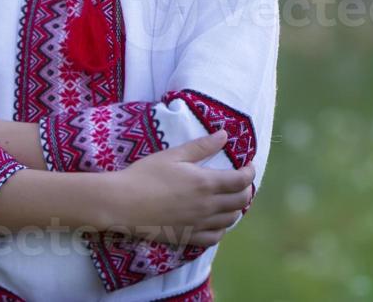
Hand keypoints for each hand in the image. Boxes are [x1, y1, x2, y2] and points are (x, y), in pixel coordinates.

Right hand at [106, 130, 254, 247]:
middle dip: (246, 189)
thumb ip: (202, 146)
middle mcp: (207, 206)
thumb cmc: (146, 175)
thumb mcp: (174, 155)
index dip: (250, 171)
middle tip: (240, 180)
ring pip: (231, 220)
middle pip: (241, 201)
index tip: (248, 164)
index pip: (241, 180)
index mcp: (206, 183)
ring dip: (236, 208)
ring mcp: (198, 224)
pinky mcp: (188, 237)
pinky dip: (222, 228)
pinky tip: (216, 220)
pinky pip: (215, 237)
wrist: (122, 203)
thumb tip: (225, 135)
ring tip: (229, 198)